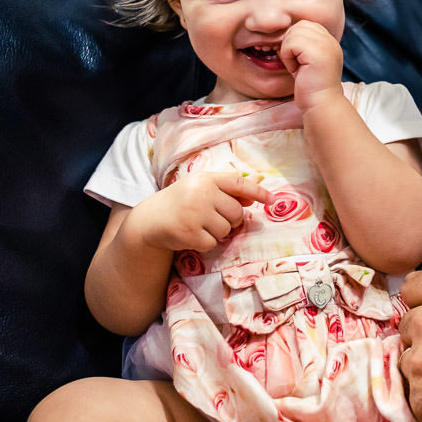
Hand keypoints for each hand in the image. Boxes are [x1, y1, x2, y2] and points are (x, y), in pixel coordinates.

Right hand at [125, 172, 268, 252]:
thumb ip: (226, 190)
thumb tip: (254, 198)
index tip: (272, 200)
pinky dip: (205, 243)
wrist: (149, 219)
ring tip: (199, 225)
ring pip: (226, 229)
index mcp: (205, 179)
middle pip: (236, 213)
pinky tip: (192, 235)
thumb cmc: (181, 202)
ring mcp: (194, 213)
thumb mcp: (201, 188)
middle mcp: (201, 193)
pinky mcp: (189, 233)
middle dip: (231, 220)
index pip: (238, 183)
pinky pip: (212, 243)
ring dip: (217, 232)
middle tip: (213, 218)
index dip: (257, 192)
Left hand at [278, 20, 343, 112]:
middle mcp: (330, 40)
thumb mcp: (308, 60)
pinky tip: (296, 70)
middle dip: (291, 44)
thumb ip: (302, 44)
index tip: (300, 60)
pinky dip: (287, 57)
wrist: (321, 104)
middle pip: (299, 26)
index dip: (296, 40)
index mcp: (330, 41)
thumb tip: (285, 33)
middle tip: (297, 63)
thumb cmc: (311, 87)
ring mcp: (326, 45)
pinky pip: (291, 44)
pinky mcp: (317, 52)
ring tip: (297, 67)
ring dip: (288, 51)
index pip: (306, 25)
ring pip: (293, 33)